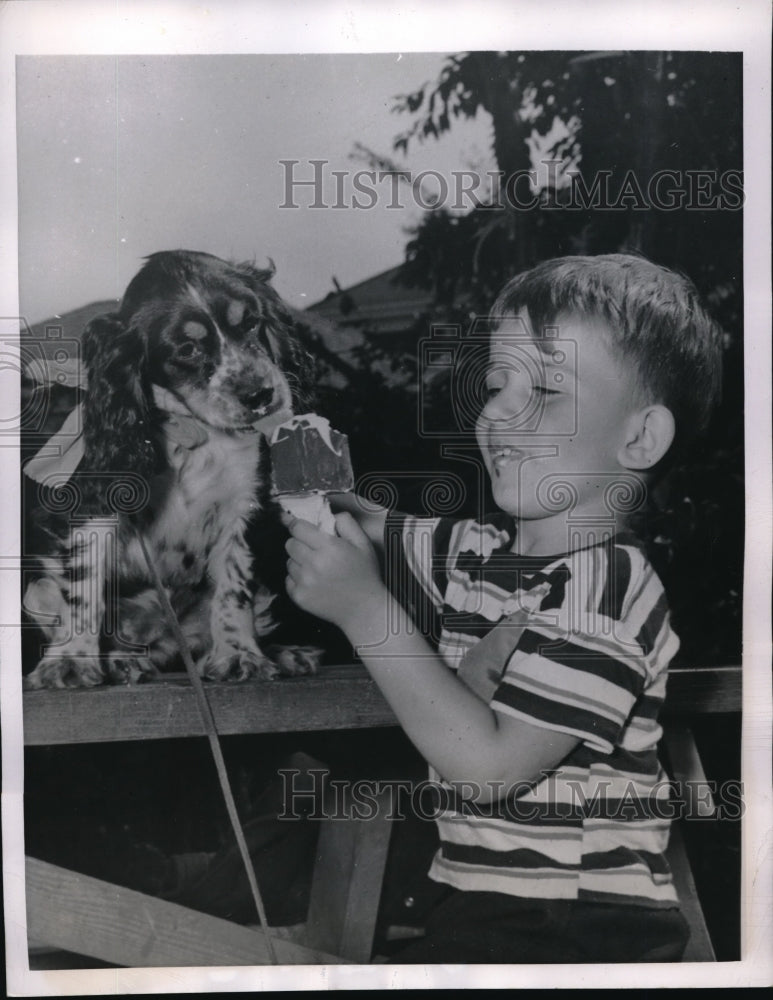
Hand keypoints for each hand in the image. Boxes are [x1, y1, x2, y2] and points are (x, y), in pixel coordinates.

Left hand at [284, 511, 386, 631]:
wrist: (363, 610)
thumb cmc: (364, 575)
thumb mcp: (363, 544)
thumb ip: (347, 524)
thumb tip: (330, 515)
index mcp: (329, 547)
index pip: (298, 528)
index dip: (294, 523)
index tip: (291, 521)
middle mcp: (313, 563)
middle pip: (289, 543)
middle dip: (299, 542)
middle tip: (313, 549)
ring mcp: (304, 582)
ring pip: (288, 561)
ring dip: (298, 561)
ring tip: (316, 568)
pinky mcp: (299, 596)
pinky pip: (288, 579)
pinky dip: (297, 578)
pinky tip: (313, 581)